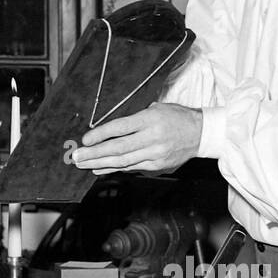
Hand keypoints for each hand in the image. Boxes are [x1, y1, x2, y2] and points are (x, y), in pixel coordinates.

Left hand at [72, 103, 203, 174]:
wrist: (201, 133)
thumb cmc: (176, 117)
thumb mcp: (155, 109)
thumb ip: (133, 120)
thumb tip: (108, 132)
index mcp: (150, 120)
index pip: (120, 128)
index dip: (100, 135)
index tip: (84, 140)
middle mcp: (153, 138)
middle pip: (118, 148)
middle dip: (94, 153)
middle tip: (76, 157)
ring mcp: (156, 154)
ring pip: (123, 161)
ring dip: (100, 163)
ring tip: (83, 164)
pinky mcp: (158, 166)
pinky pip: (132, 167)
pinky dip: (114, 168)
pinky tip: (100, 168)